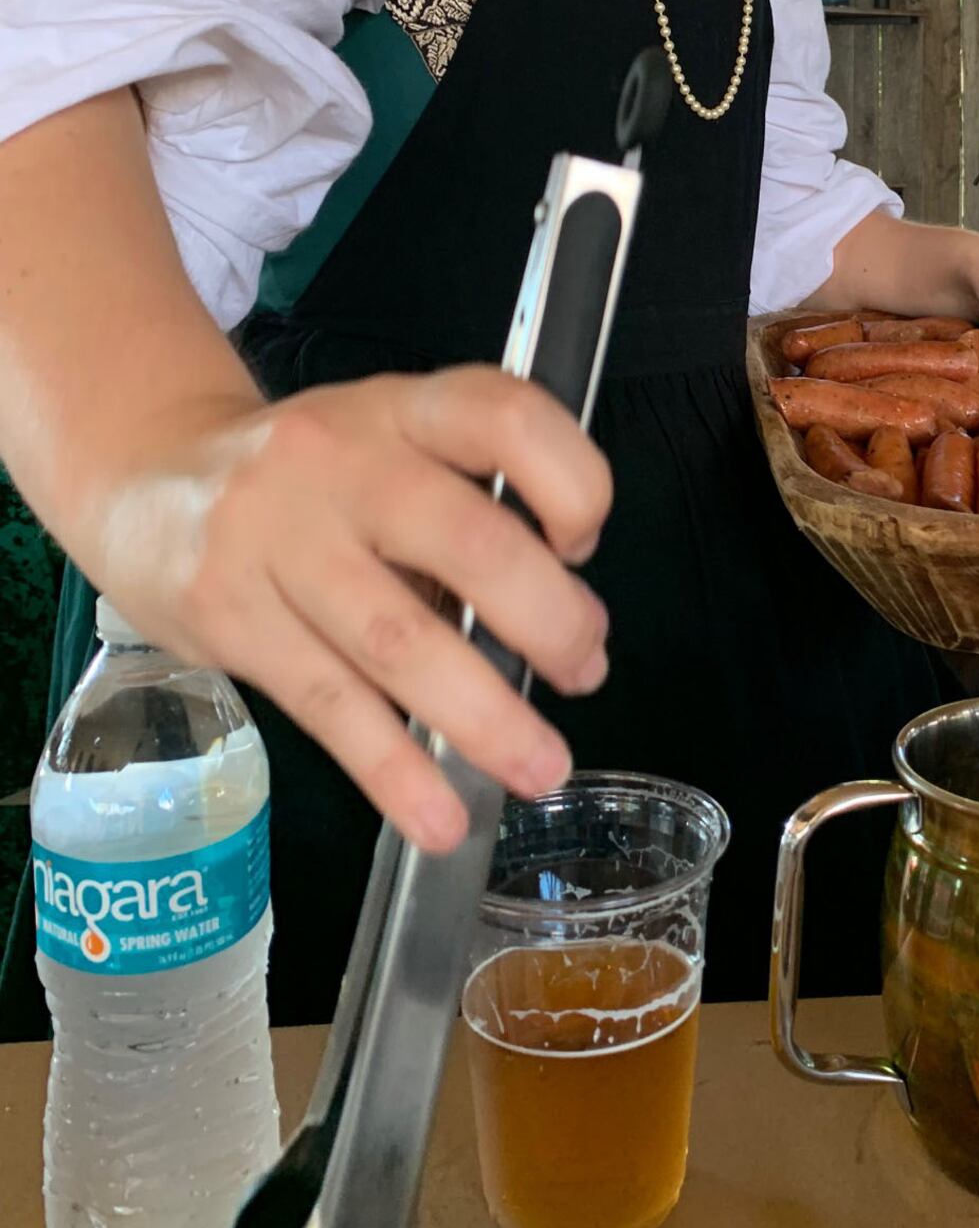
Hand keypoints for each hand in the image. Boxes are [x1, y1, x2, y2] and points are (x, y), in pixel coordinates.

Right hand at [93, 367, 612, 852]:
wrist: (144, 475)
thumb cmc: (307, 473)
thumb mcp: (385, 443)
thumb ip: (467, 505)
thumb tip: (562, 619)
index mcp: (401, 408)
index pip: (504, 417)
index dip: (570, 481)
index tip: (583, 542)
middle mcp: (341, 462)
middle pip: (468, 541)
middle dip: (549, 620)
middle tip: (584, 670)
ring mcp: (277, 540)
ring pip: (400, 639)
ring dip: (487, 717)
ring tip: (542, 767)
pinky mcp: (231, 620)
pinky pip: (330, 707)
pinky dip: (396, 772)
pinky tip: (442, 818)